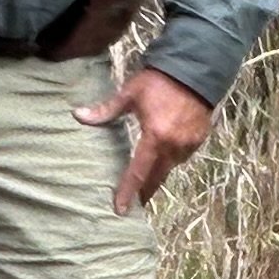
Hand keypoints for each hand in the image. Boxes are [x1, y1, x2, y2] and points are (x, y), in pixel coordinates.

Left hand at [79, 63, 213, 212]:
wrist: (196, 68)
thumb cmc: (159, 80)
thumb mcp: (130, 94)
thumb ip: (106, 110)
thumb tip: (78, 115)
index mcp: (155, 137)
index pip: (138, 172)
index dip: (128, 192)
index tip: (120, 209)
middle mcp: (174, 146)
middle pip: (157, 177)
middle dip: (145, 191)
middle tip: (135, 204)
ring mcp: (190, 144)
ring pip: (171, 167)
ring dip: (159, 173)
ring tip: (148, 179)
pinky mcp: (200, 138)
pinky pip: (183, 156)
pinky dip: (172, 158)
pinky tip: (165, 155)